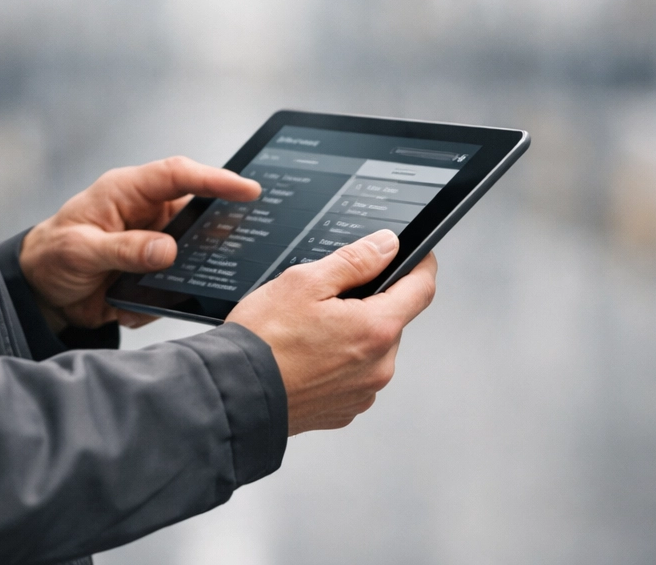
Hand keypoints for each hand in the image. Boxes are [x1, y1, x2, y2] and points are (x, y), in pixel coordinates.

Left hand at [19, 156, 261, 330]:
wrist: (42, 292)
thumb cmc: (53, 255)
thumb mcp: (81, 250)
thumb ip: (123, 249)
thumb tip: (167, 250)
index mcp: (128, 192)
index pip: (178, 176)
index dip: (214, 179)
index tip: (248, 190)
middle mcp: (147, 214)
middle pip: (197, 213)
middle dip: (216, 230)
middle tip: (241, 245)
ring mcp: (154, 244)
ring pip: (192, 253)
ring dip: (189, 273)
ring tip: (179, 288)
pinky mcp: (155, 273)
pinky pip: (176, 285)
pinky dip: (163, 300)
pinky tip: (128, 308)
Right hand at [227, 230, 436, 434]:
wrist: (233, 395)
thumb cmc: (262, 340)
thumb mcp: (305, 282)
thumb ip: (354, 260)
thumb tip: (387, 245)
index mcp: (376, 329)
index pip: (421, 290)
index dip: (421, 265)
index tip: (417, 255)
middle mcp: (378, 367)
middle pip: (392, 320)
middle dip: (369, 303)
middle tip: (327, 298)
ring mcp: (362, 393)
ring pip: (371, 350)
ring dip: (352, 335)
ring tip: (308, 332)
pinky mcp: (344, 410)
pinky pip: (353, 377)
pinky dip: (338, 363)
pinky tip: (306, 358)